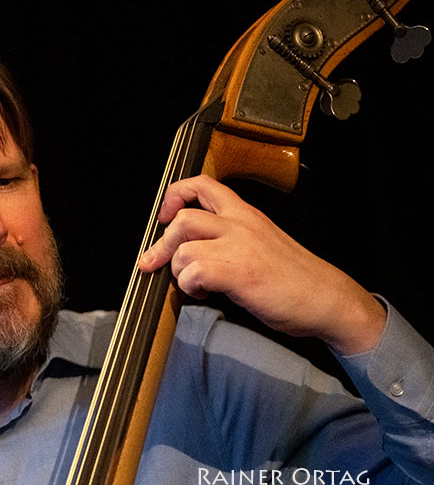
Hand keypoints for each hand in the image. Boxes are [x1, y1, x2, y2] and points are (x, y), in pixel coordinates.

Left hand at [137, 175, 385, 353]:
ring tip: (194, 284)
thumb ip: (230, 238)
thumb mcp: (262, 243)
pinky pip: (194, 272)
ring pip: (184, 248)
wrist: (328, 300)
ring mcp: (239, 248)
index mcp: (246, 214)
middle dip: (162, 244)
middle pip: (183, 218)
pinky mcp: (239, 273)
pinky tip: (204, 293)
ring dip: (179, 271)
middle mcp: (241, 225)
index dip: (175, 196)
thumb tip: (191, 248)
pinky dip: (190, 286)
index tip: (165, 216)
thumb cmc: (296, 278)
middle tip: (156, 263)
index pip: (202, 185)